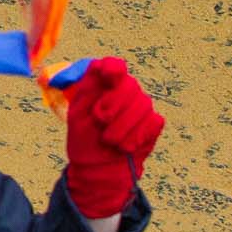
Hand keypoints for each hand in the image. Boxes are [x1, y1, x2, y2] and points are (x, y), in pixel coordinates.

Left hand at [64, 58, 163, 218]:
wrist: (98, 166)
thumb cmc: (84, 137)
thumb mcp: (78, 112)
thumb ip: (89, 88)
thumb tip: (98, 65)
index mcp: (103, 84)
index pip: (113, 65)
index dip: (112, 68)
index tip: (108, 76)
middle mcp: (125, 90)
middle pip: (129, 84)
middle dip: (114, 105)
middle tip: (100, 121)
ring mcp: (141, 106)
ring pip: (143, 104)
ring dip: (123, 125)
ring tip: (108, 140)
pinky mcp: (154, 123)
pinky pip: (153, 121)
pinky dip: (137, 135)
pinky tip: (124, 146)